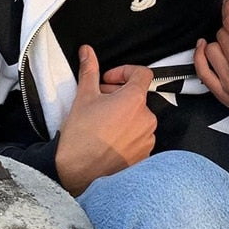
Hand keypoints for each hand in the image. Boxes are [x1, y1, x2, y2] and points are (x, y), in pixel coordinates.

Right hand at [55, 45, 156, 195]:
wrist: (80, 177)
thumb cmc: (81, 138)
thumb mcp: (83, 98)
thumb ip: (90, 71)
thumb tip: (87, 51)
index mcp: (135, 100)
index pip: (142, 73)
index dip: (124, 72)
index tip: (108, 80)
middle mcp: (147, 118)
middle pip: (138, 96)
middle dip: (119, 93)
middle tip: (99, 99)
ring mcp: (148, 138)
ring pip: (138, 117)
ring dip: (123, 114)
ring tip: (102, 121)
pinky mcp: (145, 156)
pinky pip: (139, 136)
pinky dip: (127, 132)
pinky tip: (108, 138)